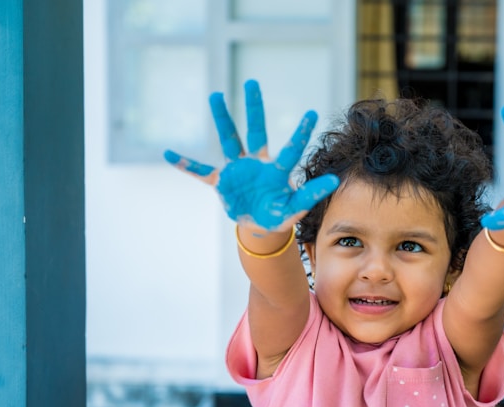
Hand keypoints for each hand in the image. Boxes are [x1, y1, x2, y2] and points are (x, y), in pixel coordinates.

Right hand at [164, 80, 339, 230]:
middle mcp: (257, 163)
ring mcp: (237, 169)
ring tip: (216, 96)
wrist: (260, 225)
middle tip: (252, 82)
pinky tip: (169, 153)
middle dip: (254, 108)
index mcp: (277, 170)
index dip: (300, 132)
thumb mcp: (295, 208)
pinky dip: (186, 164)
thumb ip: (311, 194)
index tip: (312, 113)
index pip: (291, 149)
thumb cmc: (279, 214)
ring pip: (229, 140)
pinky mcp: (222, 182)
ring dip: (222, 119)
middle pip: (256, 131)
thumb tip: (334, 181)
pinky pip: (201, 172)